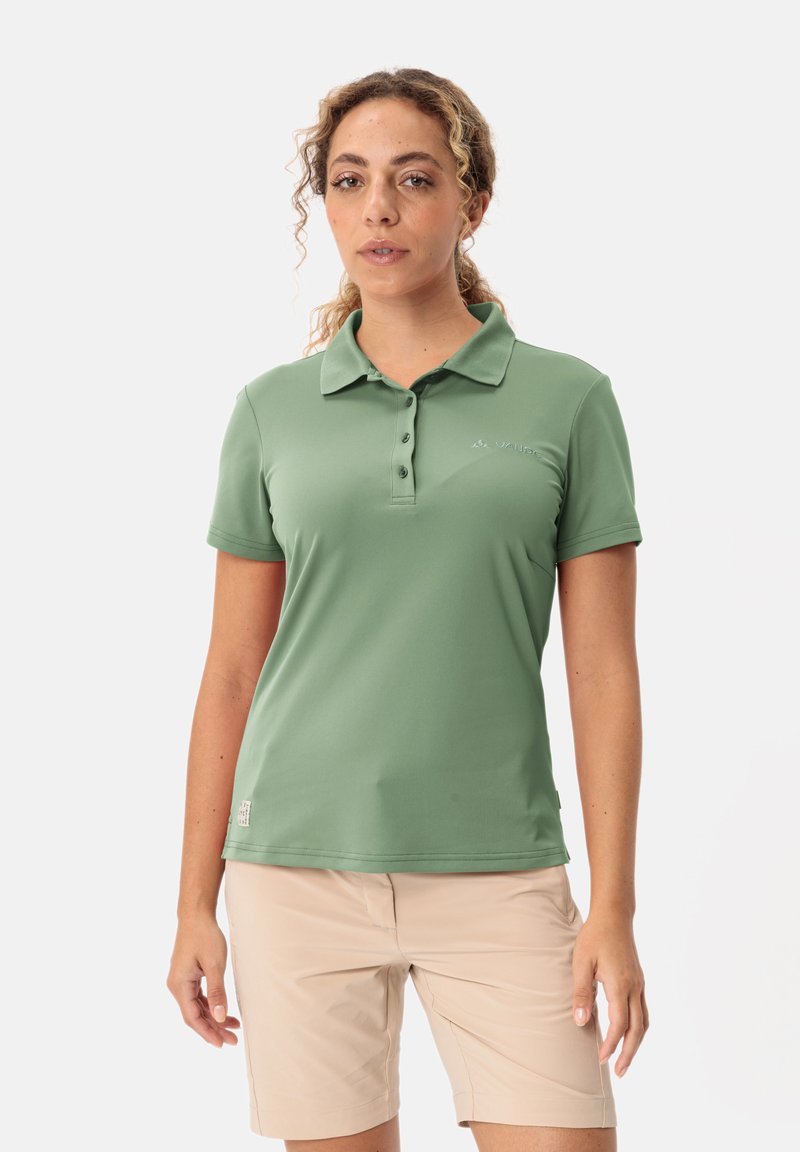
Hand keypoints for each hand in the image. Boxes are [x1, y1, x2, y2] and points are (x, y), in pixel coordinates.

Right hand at [167, 915, 240, 1047]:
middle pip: (194, 1015)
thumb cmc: (205, 936)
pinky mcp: (188, 975)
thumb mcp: (214, 965)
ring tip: (234, 1027)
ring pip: (197, 1007)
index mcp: (179, 985)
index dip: (207, 1032)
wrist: (196, 914)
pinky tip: (224, 1011)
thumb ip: (217, 992)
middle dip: (213, 1028)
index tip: (222, 1043)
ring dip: (214, 1018)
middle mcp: (177, 985)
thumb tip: (220, 1017)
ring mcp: (181, 980)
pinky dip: (211, 1005)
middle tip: (233, 1040)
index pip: (192, 1018)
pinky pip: (198, 997)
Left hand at [571, 910, 648, 1077]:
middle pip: (637, 1029)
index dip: (611, 1044)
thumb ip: (581, 993)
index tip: (600, 1058)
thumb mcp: (581, 963)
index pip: (619, 1024)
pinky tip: (628, 1033)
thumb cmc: (594, 937)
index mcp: (620, 985)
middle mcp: (634, 987)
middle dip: (629, 1053)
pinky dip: (638, 1028)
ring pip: (644, 1022)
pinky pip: (643, 1011)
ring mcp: (639, 984)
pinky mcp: (638, 981)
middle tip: (619, 1072)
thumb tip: (581, 1023)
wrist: (614, 916)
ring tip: (625, 1059)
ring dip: (636, 1043)